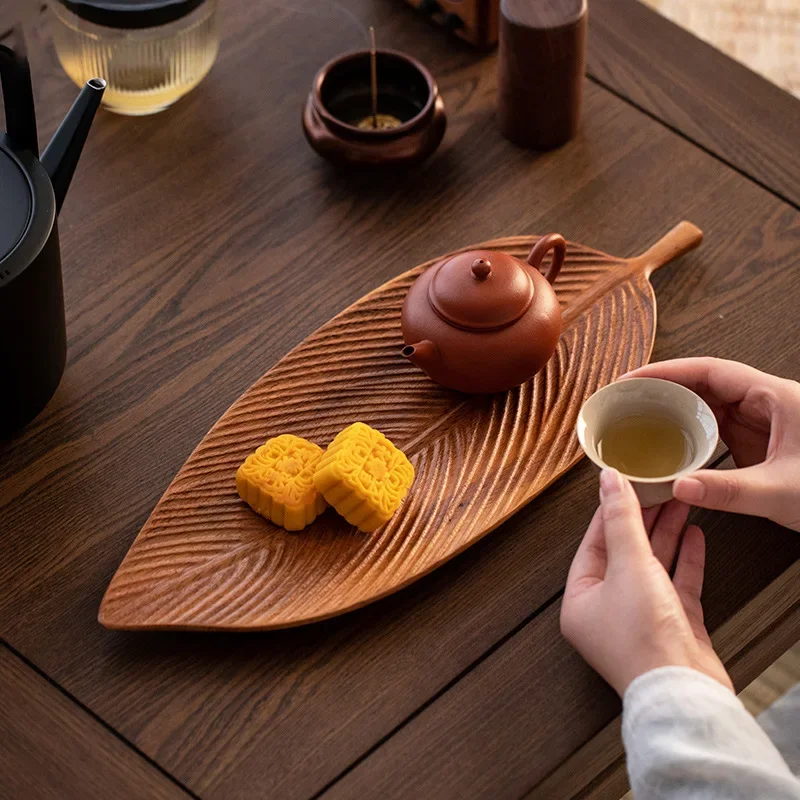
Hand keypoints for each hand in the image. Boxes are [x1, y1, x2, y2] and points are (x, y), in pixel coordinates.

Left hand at [560, 468, 731, 696]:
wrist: (684, 692)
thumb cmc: (644, 640)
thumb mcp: (628, 566)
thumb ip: (621, 520)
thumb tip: (609, 482)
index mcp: (580, 601)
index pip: (592, 544)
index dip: (609, 512)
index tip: (623, 485)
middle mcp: (607, 611)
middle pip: (623, 553)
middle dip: (642, 520)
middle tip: (658, 489)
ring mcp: (641, 620)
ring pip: (652, 566)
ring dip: (666, 534)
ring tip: (680, 503)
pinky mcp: (673, 628)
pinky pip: (676, 585)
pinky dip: (685, 560)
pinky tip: (695, 536)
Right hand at [626, 358, 799, 530]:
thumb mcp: (784, 491)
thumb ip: (729, 490)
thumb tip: (679, 486)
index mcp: (775, 398)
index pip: (710, 371)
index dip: (666, 371)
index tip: (632, 379)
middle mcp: (766, 404)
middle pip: (703, 384)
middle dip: (661, 387)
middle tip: (624, 398)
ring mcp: (762, 423)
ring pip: (708, 406)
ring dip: (672, 409)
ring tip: (636, 417)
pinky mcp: (761, 443)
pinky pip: (716, 429)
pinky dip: (687, 432)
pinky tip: (668, 444)